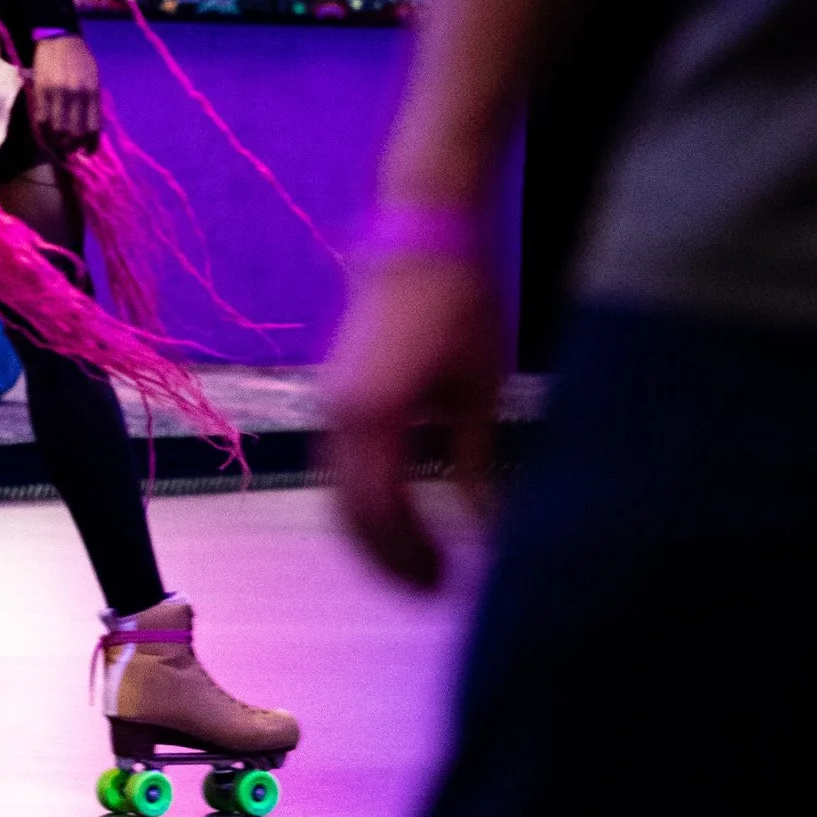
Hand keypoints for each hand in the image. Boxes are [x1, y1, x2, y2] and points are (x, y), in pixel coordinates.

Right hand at [27, 30, 101, 155]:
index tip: (88, 152)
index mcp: (92, 92)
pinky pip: (42, 119)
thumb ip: (93, 101)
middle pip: (74, 132)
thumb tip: (91, 128)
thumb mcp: (94, 78)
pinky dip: (45, 133)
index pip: (93, 127)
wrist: (60, 38)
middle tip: (72, 150)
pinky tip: (48, 137)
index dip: (90, 144)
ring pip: (57, 129)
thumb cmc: (80, 59)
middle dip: (74, 146)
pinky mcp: (40, 92)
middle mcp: (76, 95)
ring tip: (60, 146)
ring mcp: (57, 94)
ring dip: (59, 143)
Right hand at [324, 253, 504, 589]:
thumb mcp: (480, 389)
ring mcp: (330, 399)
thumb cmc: (460, 300)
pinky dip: (365, 499)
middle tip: (433, 588)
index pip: (380, 514)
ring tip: (419, 560)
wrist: (424, 228)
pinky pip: (339, 463)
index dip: (409, 558)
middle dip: (387, 558)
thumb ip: (476, 465)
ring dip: (373, 533)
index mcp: (374, 415)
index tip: (446, 584)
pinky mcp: (336, 388)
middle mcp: (338, 412)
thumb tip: (487, 528)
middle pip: (349, 513)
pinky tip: (403, 510)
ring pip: (338, 491)